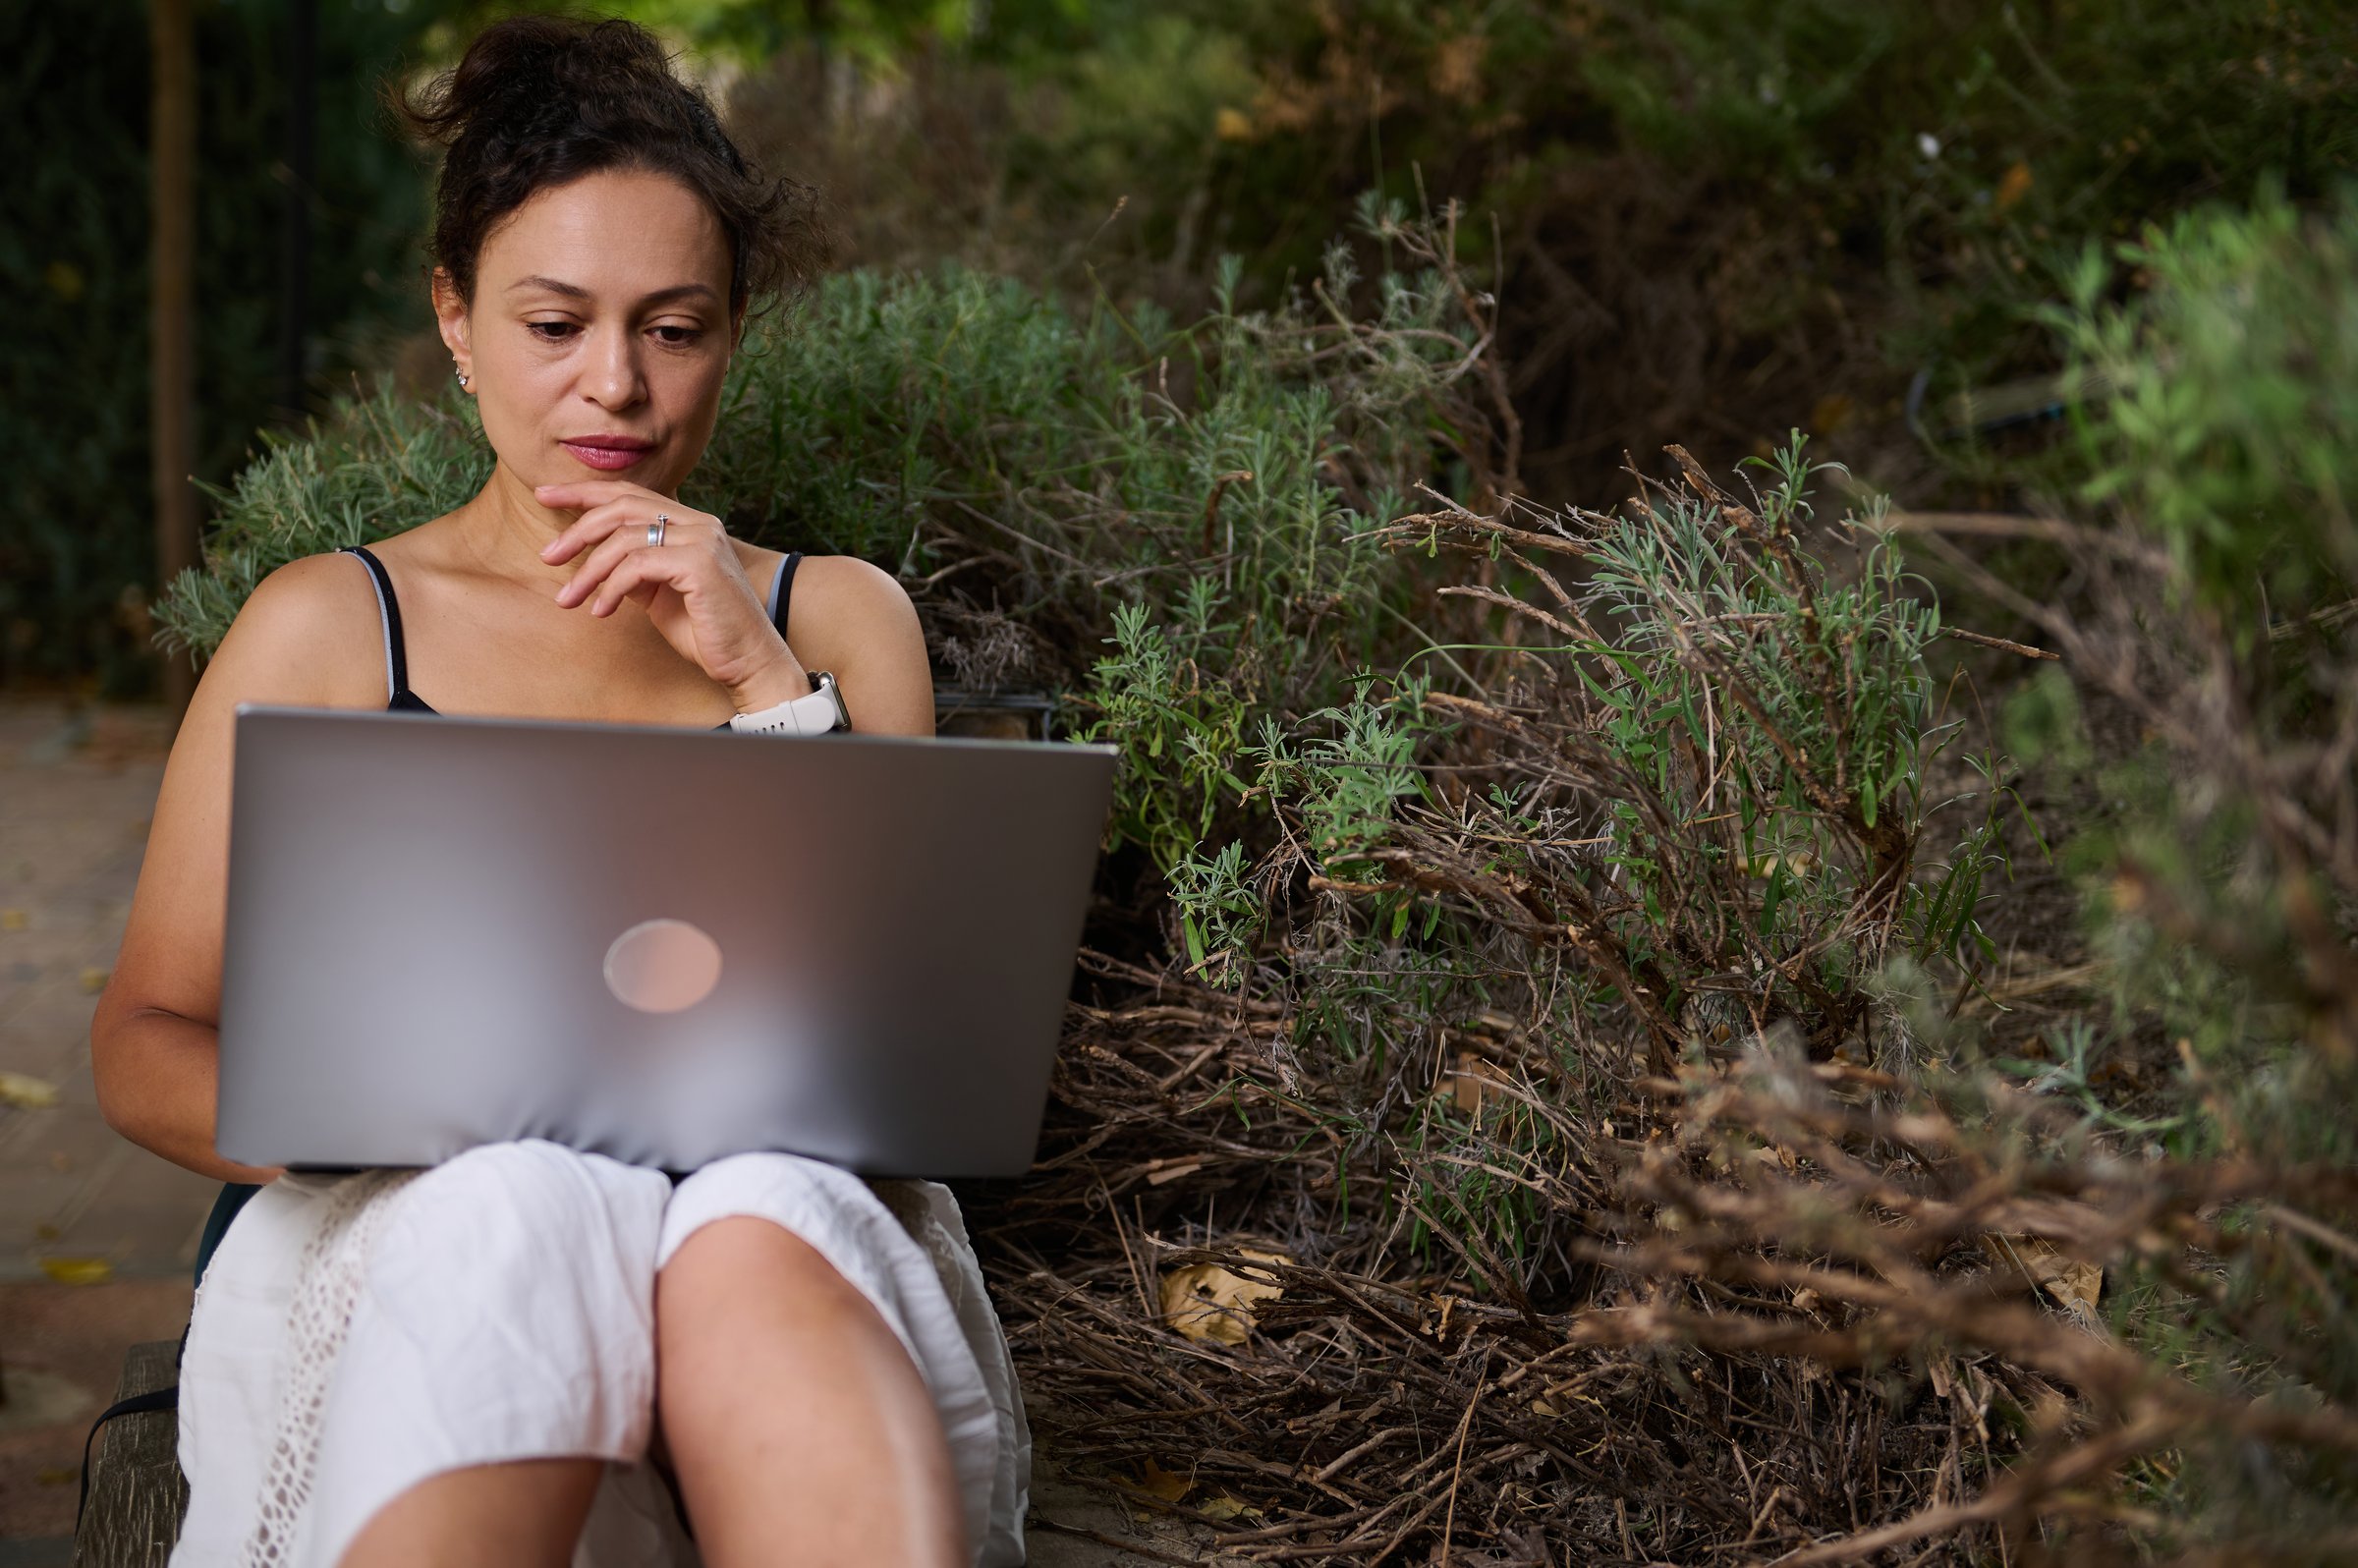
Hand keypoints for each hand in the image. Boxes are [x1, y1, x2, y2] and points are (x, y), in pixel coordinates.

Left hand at [535, 481, 807, 711]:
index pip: (630, 494)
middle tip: (548, 556)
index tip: (546, 496)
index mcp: (691, 524)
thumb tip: (596, 560)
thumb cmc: (706, 632)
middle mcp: (700, 524)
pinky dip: (612, 588)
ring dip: (588, 570)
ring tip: (568, 598)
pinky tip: (601, 611)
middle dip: (577, 529)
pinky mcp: (700, 565)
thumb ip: (634, 571)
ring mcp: (703, 541)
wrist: (749, 662)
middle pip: (623, 507)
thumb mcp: (659, 595)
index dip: (584, 491)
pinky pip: (639, 566)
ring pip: (625, 539)